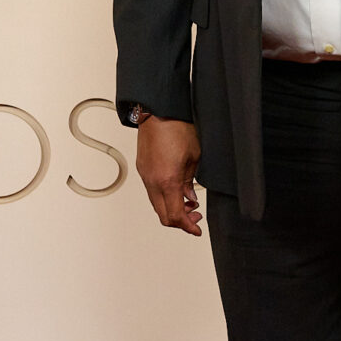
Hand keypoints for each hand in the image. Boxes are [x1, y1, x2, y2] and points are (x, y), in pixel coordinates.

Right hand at [136, 117, 202, 235]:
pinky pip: (152, 192)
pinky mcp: (143, 169)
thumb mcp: (194, 158)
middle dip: (180, 221)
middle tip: (195, 218)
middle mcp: (153, 182)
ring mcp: (146, 176)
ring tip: (189, 203)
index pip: (176, 215)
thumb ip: (190, 182)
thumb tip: (191, 197)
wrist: (159, 112)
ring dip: (172, 209)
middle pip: (164, 215)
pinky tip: (177, 191)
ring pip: (157, 205)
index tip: (197, 229)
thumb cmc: (177, 128)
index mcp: (168, 180)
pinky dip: (164, 198)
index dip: (188, 226)